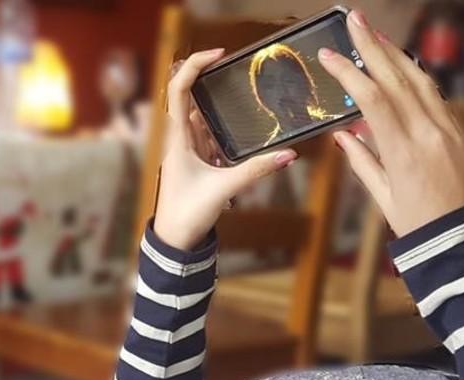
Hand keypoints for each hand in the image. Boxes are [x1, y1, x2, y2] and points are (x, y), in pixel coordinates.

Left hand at [153, 49, 298, 250]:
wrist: (174, 241)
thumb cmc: (187, 213)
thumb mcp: (225, 189)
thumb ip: (257, 170)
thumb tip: (289, 155)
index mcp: (177, 137)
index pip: (179, 89)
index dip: (194, 65)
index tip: (218, 55)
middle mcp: (179, 138)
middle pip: (190, 95)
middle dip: (210, 79)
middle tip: (235, 67)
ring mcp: (187, 149)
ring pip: (201, 115)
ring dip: (218, 103)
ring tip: (242, 88)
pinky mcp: (196, 161)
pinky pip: (209, 134)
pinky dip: (222, 126)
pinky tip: (240, 125)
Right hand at [316, 10, 463, 236]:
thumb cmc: (421, 227)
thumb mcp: (384, 199)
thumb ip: (363, 162)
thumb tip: (343, 134)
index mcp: (404, 153)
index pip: (372, 100)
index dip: (350, 73)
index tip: (329, 55)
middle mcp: (429, 134)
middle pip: (397, 79)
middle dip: (373, 46)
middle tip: (354, 20)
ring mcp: (449, 131)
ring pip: (421, 81)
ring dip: (396, 54)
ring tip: (376, 34)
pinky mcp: (462, 134)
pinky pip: (436, 97)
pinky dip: (417, 78)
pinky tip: (403, 66)